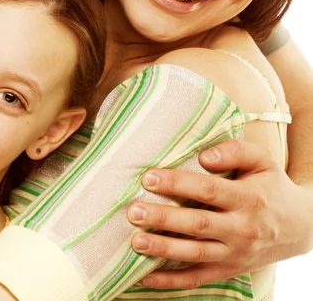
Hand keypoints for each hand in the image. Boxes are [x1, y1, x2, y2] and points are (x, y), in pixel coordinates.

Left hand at [128, 139, 312, 289]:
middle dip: (163, 219)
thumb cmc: (270, 185)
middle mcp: (241, 228)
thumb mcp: (262, 160)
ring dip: (163, 249)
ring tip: (136, 241)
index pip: (207, 190)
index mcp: (247, 198)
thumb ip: (235, 151)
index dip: (177, 184)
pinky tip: (146, 276)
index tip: (148, 178)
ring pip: (195, 253)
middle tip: (134, 212)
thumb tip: (204, 156)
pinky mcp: (229, 270)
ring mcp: (235, 253)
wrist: (298, 226)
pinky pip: (199, 278)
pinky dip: (172, 280)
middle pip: (197, 224)